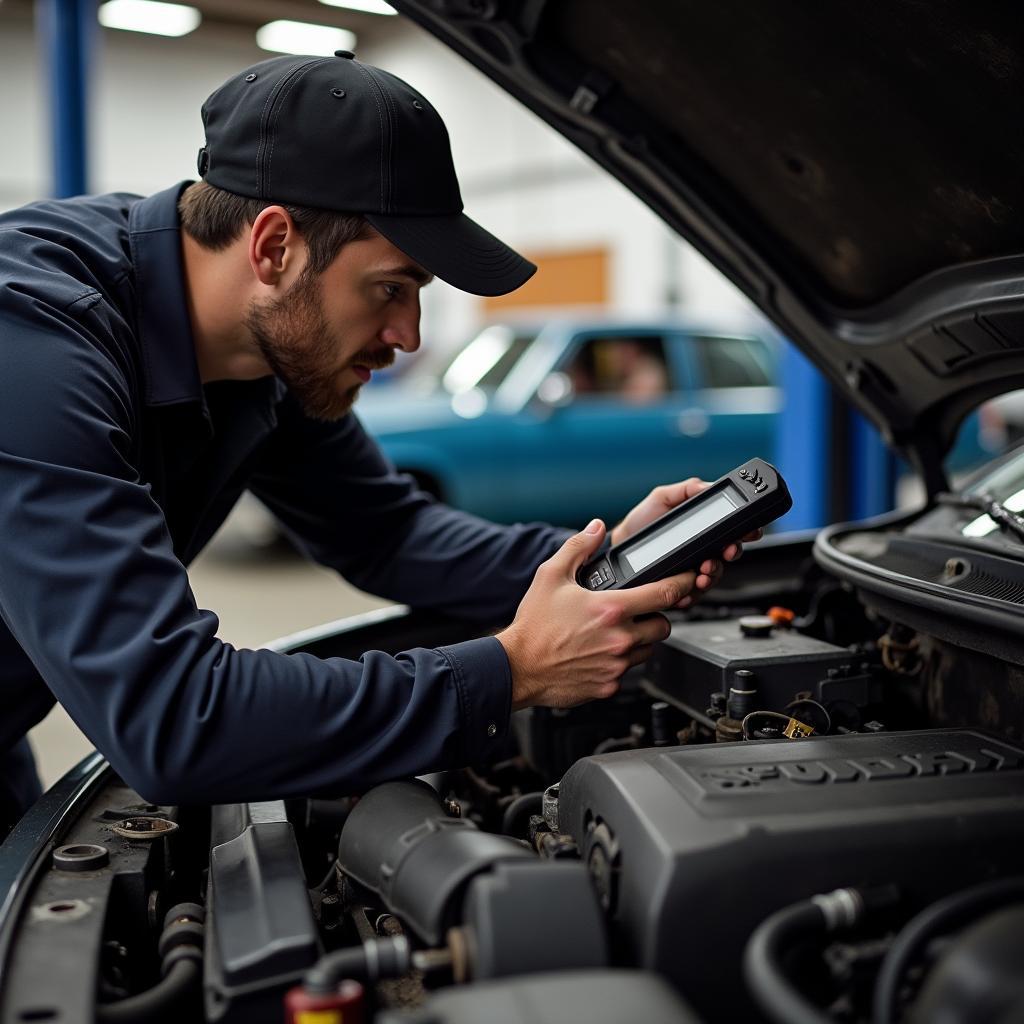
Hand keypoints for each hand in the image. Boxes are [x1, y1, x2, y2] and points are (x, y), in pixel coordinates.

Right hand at [497, 519, 695, 709]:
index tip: (690, 579)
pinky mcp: (609, 685)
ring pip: (648, 649)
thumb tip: (596, 528)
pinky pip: (628, 671)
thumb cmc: (534, 625)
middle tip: (637, 612)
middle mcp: (619, 638)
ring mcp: (616, 664)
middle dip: (656, 616)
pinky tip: (600, 652)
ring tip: (614, 632)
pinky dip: (620, 661)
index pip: (665, 594)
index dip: (684, 584)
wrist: (517, 667)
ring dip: (640, 639)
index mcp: (610, 608)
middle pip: (664, 625)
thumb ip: (578, 547)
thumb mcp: (551, 575)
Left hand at [609, 478, 762, 607]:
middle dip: (731, 554)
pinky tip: (686, 592)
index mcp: (703, 529)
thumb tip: (707, 486)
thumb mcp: (662, 497)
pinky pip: (692, 595)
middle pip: (728, 555)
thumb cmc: (641, 521)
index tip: (748, 532)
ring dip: (712, 576)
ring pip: (713, 577)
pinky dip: (692, 595)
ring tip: (702, 573)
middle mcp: (702, 550)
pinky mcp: (679, 587)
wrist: (619, 544)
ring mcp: (692, 570)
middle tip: (724, 552)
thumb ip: (686, 489)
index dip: (746, 532)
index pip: (732, 531)